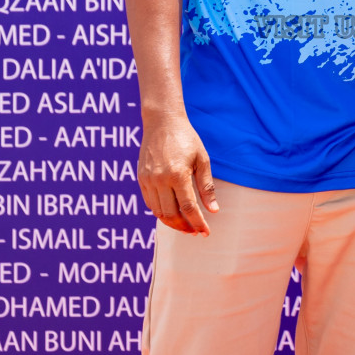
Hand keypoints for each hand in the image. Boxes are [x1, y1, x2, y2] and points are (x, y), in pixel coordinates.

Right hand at [137, 114, 217, 235]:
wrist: (162, 122)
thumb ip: (206, 186)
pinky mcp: (141, 178)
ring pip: (158, 212)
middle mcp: (160, 179)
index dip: (198, 223)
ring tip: (185, 226)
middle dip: (184, 227)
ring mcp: (148, 179)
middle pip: (171, 214)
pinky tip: (172, 212)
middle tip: (195, 231)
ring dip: (172, 223)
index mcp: (178, 174)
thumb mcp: (202, 160)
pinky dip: (160, 212)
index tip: (205, 232)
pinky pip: (150, 203)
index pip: (188, 208)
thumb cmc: (186, 139)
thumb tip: (213, 210)